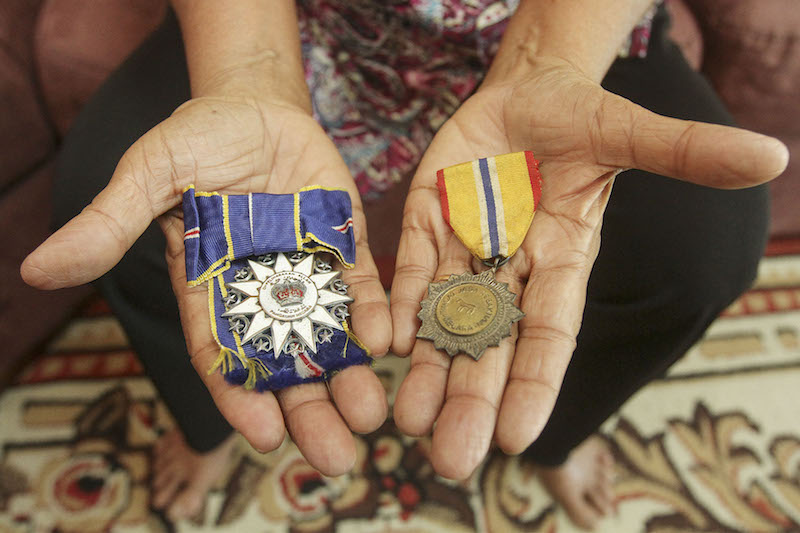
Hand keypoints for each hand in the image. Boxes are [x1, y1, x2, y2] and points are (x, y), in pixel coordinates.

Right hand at [22, 97, 391, 474]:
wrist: (254, 103)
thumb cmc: (196, 139)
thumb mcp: (148, 176)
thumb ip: (109, 223)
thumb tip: (36, 267)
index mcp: (211, 289)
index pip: (224, 355)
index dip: (242, 397)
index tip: (266, 437)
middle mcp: (262, 292)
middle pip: (285, 363)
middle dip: (308, 410)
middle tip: (336, 457)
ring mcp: (307, 271)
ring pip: (329, 336)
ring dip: (349, 377)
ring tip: (369, 414)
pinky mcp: (343, 244)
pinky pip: (361, 285)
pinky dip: (372, 313)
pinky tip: (384, 341)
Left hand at [390, 57, 787, 478]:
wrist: (524, 93)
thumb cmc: (582, 117)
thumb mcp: (628, 132)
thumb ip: (684, 152)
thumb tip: (770, 155)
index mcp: (563, 260)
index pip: (551, 333)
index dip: (535, 382)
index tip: (515, 435)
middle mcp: (511, 268)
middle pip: (491, 343)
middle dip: (471, 398)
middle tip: (449, 459)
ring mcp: (464, 247)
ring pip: (443, 318)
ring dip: (428, 369)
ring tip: (409, 420)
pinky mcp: (427, 222)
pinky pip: (412, 269)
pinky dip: (402, 304)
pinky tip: (388, 344)